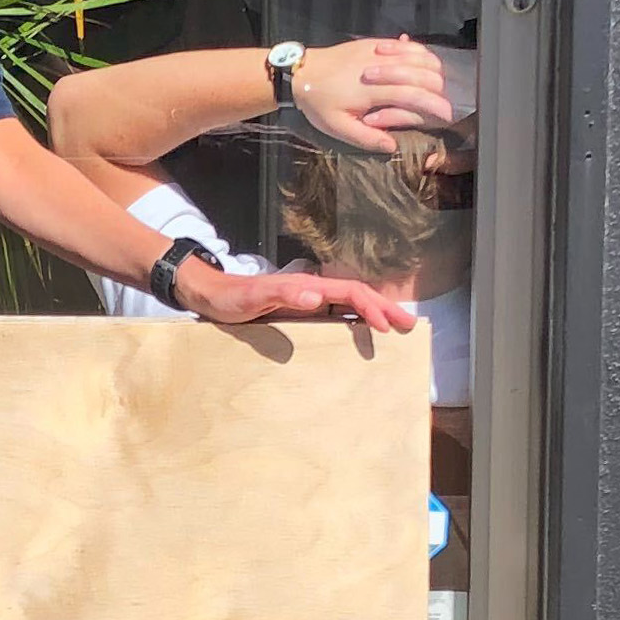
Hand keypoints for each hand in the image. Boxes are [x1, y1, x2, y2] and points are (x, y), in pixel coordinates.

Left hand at [178, 261, 417, 332]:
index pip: (349, 293)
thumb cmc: (229, 298)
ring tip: (397, 327)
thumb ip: (282, 295)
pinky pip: (336, 314)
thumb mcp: (253, 298)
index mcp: (306, 286)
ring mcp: (307, 301)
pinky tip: (363, 333)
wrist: (210, 295)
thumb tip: (317, 295)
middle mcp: (311, 290)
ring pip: (350, 304)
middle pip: (357, 295)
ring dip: (374, 313)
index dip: (370, 307)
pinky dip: (356, 321)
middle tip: (409, 325)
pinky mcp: (301, 311)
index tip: (386, 327)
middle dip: (384, 308)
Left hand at [292, 36, 455, 151]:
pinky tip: (422, 64)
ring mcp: (379, 52)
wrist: (301, 72)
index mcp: (372, 91)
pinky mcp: (375, 44)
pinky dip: (421, 53)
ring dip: (433, 71)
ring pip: (419, 56)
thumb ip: (366, 138)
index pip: (414, 95)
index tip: (446, 115)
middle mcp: (380, 68)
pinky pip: (407, 45)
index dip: (435, 105)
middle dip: (438, 90)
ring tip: (434, 86)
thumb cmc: (318, 102)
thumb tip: (392, 146)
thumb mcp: (337, 127)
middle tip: (440, 104)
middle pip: (424, 74)